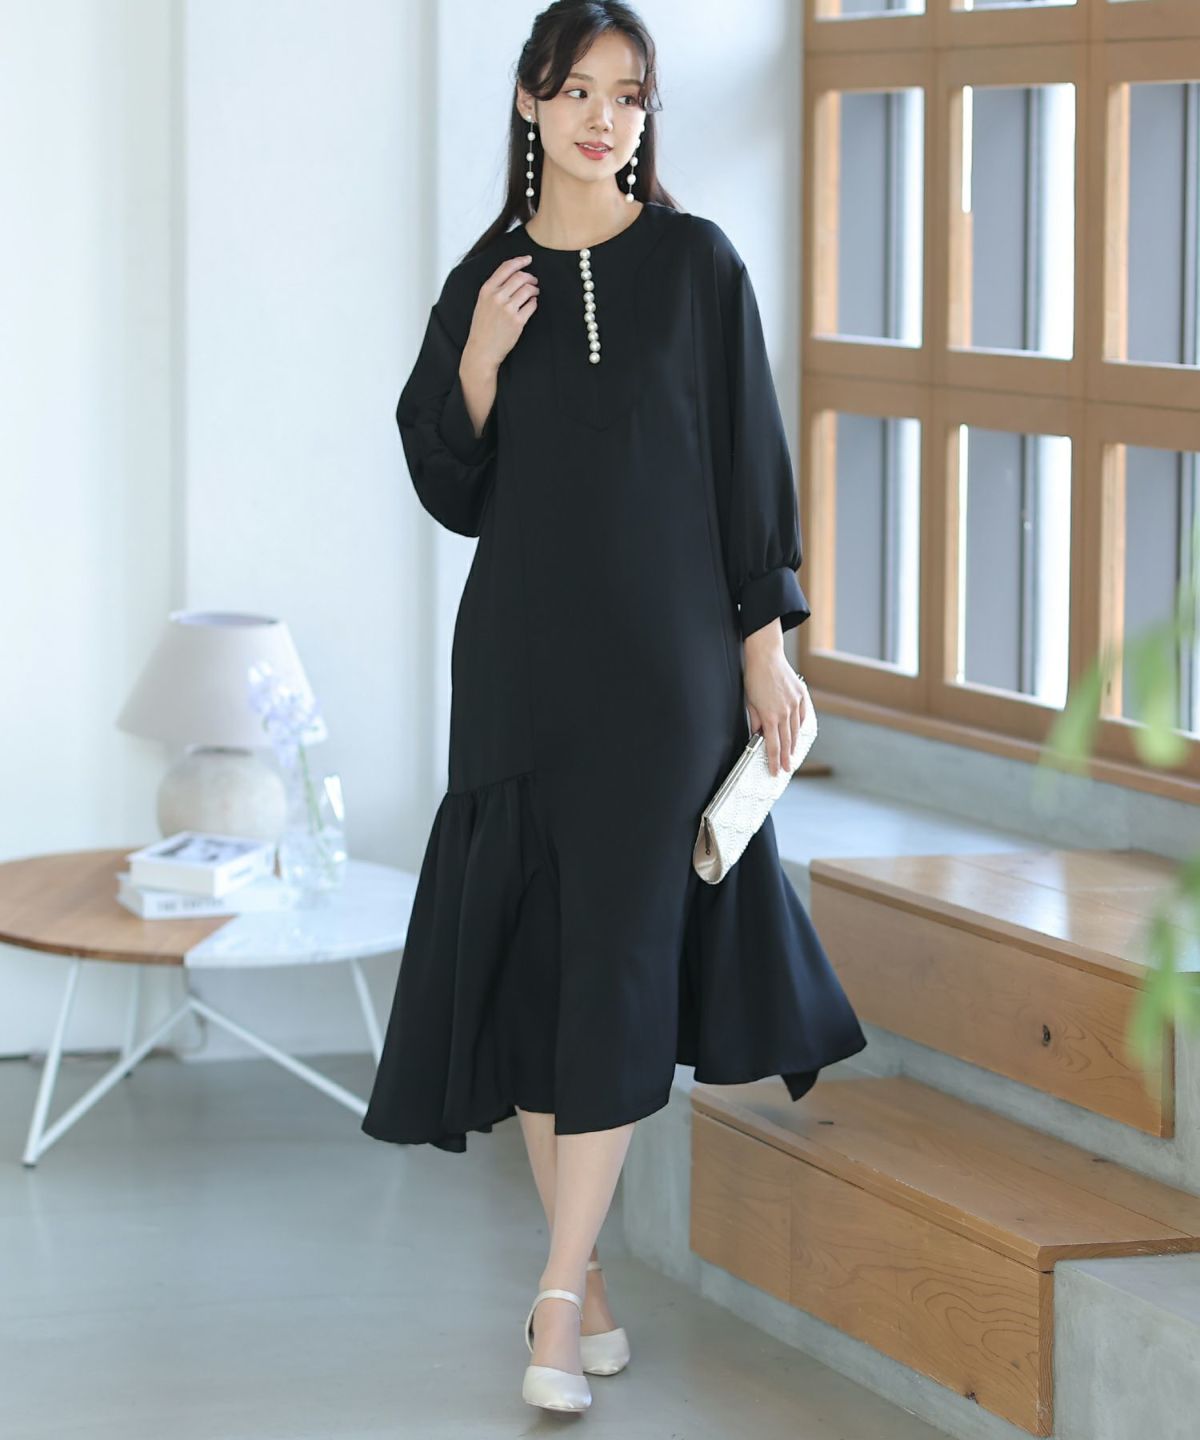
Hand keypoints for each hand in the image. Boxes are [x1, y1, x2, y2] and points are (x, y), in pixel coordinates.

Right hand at [463, 254, 539, 373]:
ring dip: (534, 289)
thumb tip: (514, 275)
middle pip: (520, 277)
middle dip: (530, 277)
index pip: (506, 268)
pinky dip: (534, 302)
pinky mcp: (518, 321)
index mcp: (487, 290)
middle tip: (534, 281)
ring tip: (534, 293)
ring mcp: (508, 309)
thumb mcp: (482, 303)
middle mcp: (497, 297)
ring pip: (528, 290)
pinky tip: (531, 304)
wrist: (482, 350)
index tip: (528, 259)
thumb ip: (495, 288)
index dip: (520, 261)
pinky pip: (532, 305)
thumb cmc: (483, 327)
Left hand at [743, 619, 806, 777]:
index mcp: (770, 716)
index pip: (773, 745)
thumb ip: (756, 721)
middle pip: (787, 741)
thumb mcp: (750, 703)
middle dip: (786, 758)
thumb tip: (758, 735)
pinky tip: (799, 733)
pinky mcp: (801, 695)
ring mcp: (795, 704)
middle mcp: (785, 712)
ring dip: (794, 745)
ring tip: (792, 756)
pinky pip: (803, 716)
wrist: (766, 657)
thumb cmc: (754, 678)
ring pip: (796, 730)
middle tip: (786, 769)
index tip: (775, 771)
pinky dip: (801, 726)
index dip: (774, 760)